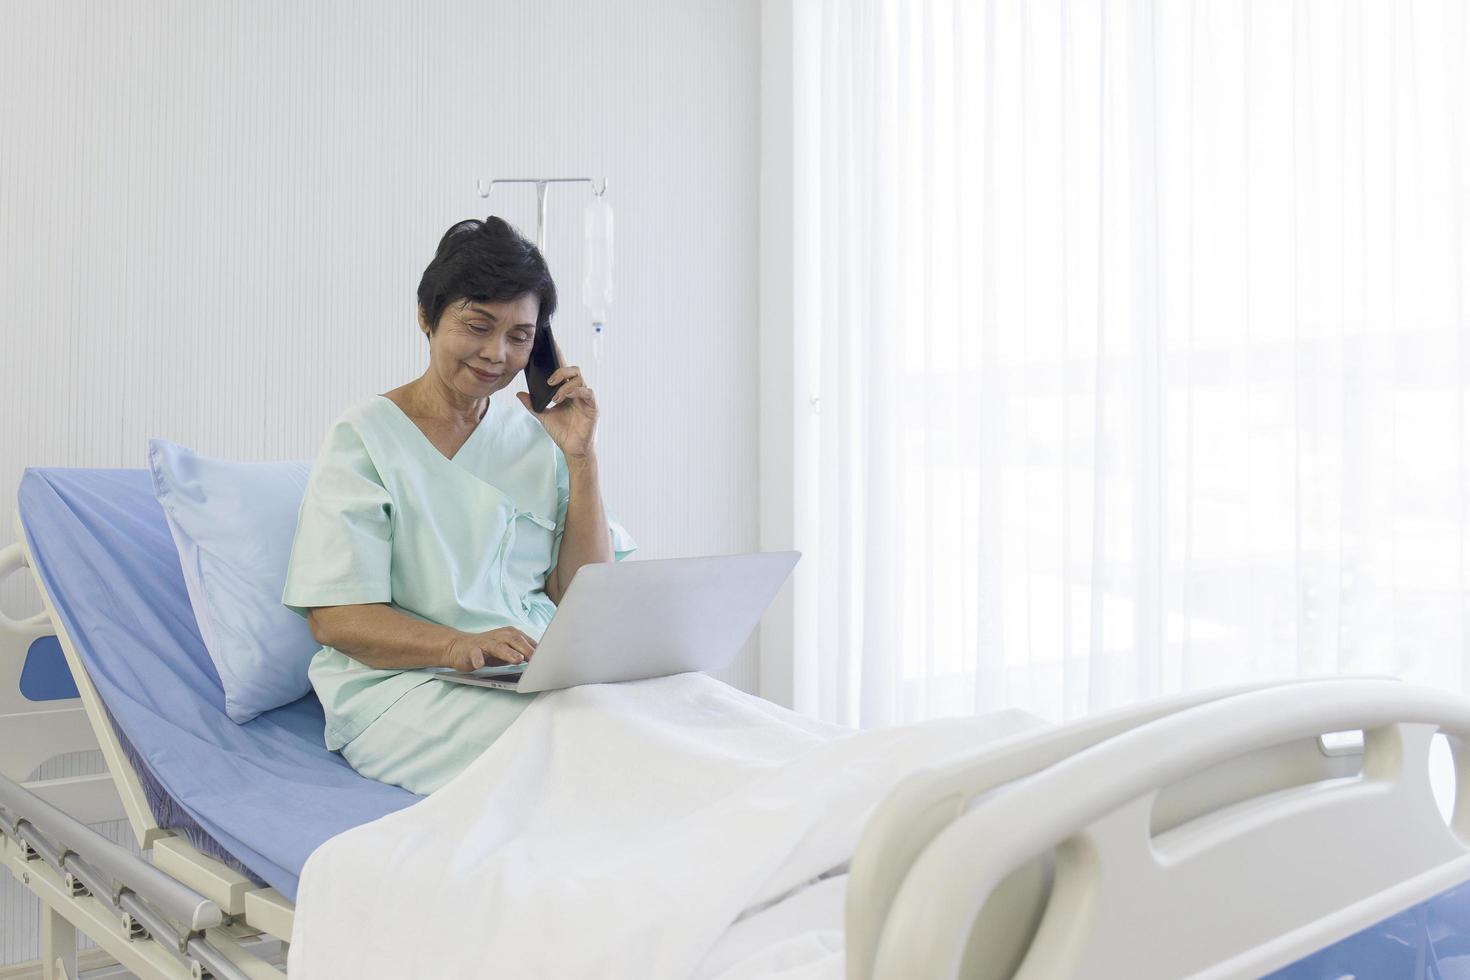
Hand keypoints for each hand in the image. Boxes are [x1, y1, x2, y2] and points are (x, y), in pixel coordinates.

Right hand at [444, 627, 537, 671]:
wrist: (459, 647)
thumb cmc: (488, 650)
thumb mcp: (507, 650)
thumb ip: (523, 653)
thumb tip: (543, 660)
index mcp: (510, 634)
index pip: (526, 641)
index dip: (538, 649)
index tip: (549, 658)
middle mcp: (499, 636)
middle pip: (514, 640)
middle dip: (526, 649)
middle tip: (536, 659)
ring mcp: (484, 642)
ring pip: (498, 646)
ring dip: (508, 653)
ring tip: (517, 659)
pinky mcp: (471, 650)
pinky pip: (475, 654)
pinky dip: (478, 659)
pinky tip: (480, 664)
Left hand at [515, 337, 596, 459]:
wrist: (572, 449)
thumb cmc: (562, 432)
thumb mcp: (543, 416)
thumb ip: (532, 404)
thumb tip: (519, 393)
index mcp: (567, 390)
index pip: (563, 369)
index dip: (559, 355)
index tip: (551, 344)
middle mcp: (578, 391)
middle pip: (573, 369)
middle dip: (560, 371)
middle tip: (548, 381)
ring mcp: (586, 397)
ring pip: (579, 378)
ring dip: (564, 384)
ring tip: (554, 396)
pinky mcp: (592, 406)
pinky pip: (586, 392)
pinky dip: (573, 392)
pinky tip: (562, 398)